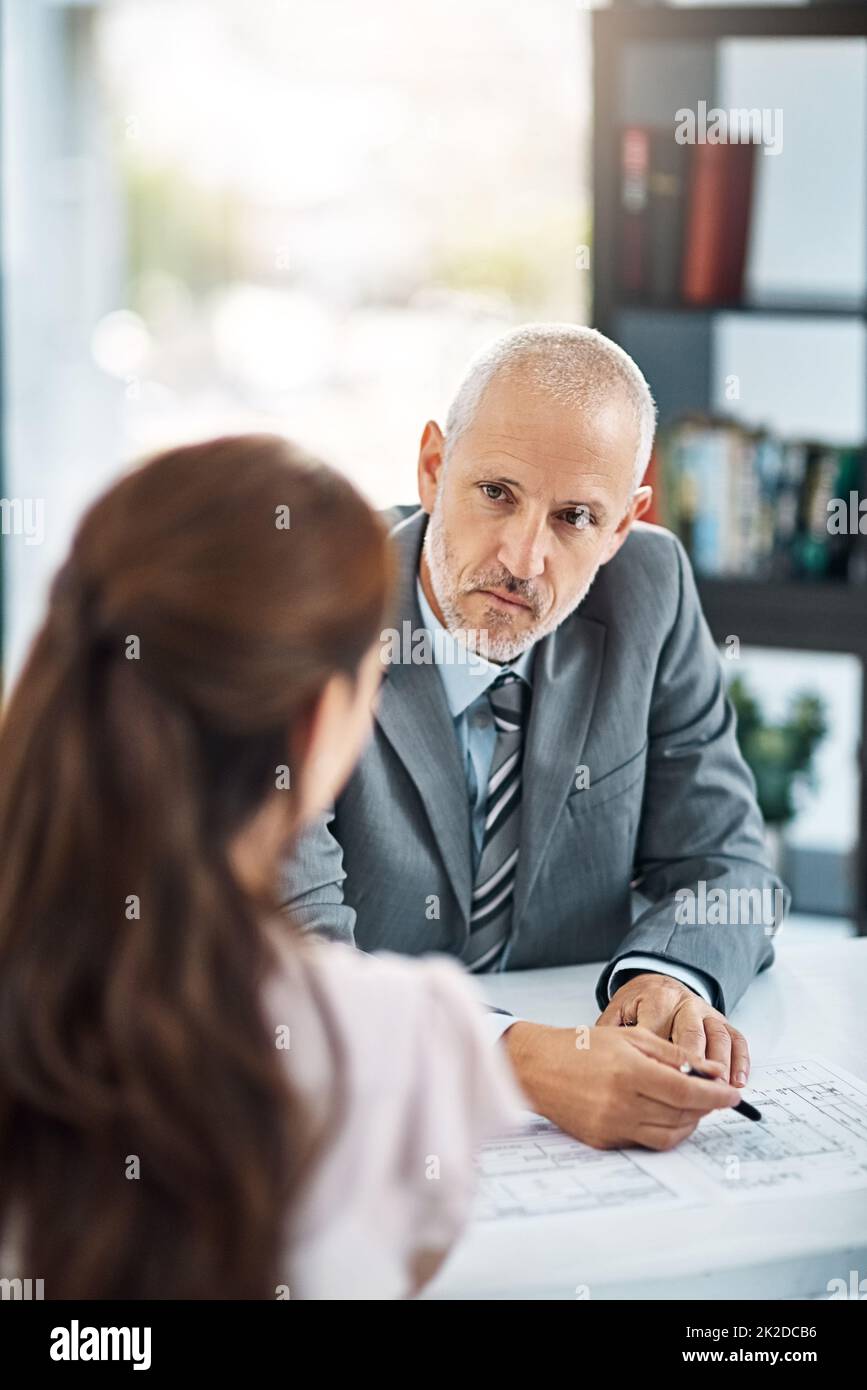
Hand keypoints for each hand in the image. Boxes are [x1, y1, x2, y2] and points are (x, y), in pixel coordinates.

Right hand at [501, 1020, 740, 1150]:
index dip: (715, 1095)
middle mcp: (621, 1103)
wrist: (536, 1067)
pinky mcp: (603, 1141)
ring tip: (692, 1105)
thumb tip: (713, 1072)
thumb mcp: (631, 1037)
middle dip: (706, 1107)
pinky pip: (646, 1141)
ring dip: (689, 1122)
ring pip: (669, 1134)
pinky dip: (665, 1130)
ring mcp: (611, 1126)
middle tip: (715, 1096)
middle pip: (681, 1114)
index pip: (687, 1090)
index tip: (732, 1095)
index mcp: (629, 1071)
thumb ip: (674, 1055)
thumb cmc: (581, 1046)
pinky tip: (667, 1114)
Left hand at [597, 972, 749, 1086]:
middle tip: (694, 1091)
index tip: (658, 1082)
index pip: (658, 1029)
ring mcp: (706, 1011)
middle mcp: (685, 1002)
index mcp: (656, 999)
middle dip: (694, 1063)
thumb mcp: (618, 1014)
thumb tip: (606, 1064)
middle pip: (691, 1033)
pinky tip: (738, 1080)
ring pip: (718, 1036)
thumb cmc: (636, 1007)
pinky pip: (736, 1038)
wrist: (658, 984)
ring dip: (721, 1064)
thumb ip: (613, 1035)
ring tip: (720, 1090)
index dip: (659, 1058)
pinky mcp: (722, 1021)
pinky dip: (741, 1060)